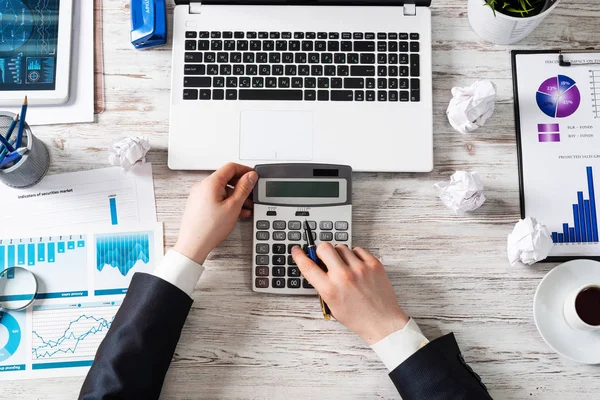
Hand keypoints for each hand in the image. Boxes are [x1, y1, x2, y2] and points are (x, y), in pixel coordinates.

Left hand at [174, 163, 257, 264]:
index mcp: (210, 183)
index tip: (254, 176)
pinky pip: (216, 198)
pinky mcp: (199, 205)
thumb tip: (250, 176)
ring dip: (236, 196)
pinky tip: (236, 213)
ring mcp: (199, 196)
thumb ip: (243, 189)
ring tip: (246, 207)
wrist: (193, 245)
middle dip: (241, 186)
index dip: (245, 170)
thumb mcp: (233, 207)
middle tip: (252, 194)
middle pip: (226, 179)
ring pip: (222, 190)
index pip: (230, 167)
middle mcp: (202, 187)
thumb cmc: (209, 228)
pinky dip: (227, 202)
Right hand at [292, 243, 408, 344]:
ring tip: (344, 265)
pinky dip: (355, 255)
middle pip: (324, 248)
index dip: (299, 256)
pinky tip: (356, 265)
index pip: (307, 266)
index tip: (296, 250)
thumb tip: (317, 267)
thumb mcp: (332, 305)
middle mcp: (343, 276)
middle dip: (321, 251)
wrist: (382, 322)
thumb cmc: (358, 318)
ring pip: (341, 247)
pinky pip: (358, 249)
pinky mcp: (373, 264)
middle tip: (325, 258)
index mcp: (330, 289)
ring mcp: (359, 268)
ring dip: (339, 254)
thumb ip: (322, 285)